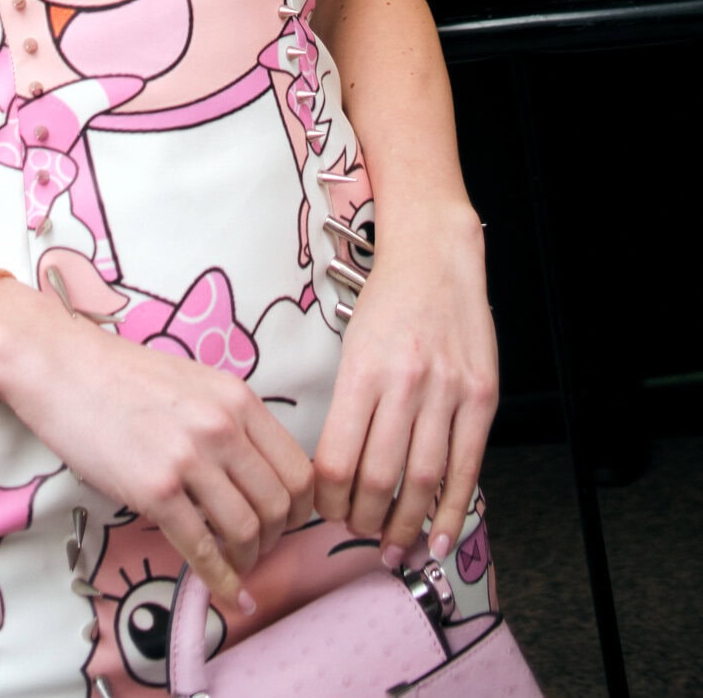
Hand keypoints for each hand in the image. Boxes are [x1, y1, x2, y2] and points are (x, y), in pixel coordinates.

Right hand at [0, 284, 314, 605]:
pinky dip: (219, 581)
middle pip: (281, 505)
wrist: (60, 366)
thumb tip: (257, 478)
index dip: (301, 508)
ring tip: (236, 565)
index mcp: (237, 399)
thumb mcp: (195, 384)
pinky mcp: (154, 489)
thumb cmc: (122, 375)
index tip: (286, 522)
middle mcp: (222, 427)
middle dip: (277, 538)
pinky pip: (201, 549)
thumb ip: (230, 423)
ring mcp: (188, 459)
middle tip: (259, 548)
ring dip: (248, 560)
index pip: (299, 469)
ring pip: (248, 531)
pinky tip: (224, 594)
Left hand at [313, 200, 496, 566]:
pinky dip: (451, 511)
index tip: (324, 509)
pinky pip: (466, 468)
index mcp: (362, 371)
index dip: (327, 498)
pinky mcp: (482, 397)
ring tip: (393, 547)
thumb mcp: (351, 346)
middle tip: (358, 534)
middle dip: (364, 520)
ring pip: (423, 480)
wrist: (435, 257)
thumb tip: (339, 473)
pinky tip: (437, 538)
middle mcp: (405, 383)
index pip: (336, 457)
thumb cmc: (387, 302)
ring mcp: (447, 392)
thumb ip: (349, 407)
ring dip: (405, 526)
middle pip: (379, 478)